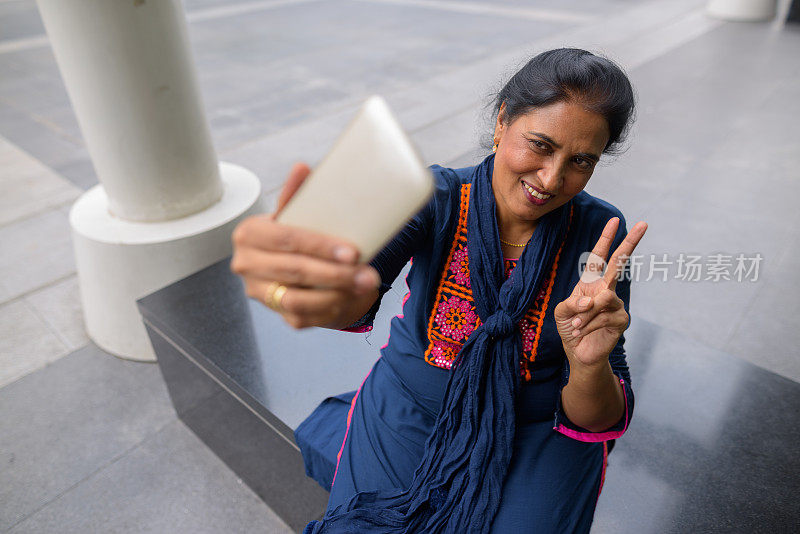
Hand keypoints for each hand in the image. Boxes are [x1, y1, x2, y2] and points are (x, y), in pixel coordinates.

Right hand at [230, 162, 380, 328]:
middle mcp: (246, 264)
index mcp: (249, 233)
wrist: (300, 270)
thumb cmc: (299, 237)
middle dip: (334, 273)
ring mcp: (259, 292)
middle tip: (367, 273)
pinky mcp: (276, 314)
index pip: (287, 239)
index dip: (320, 246)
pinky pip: (303, 316)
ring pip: (297, 300)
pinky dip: (330, 309)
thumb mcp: (297, 215)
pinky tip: (350, 298)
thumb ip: (297, 195)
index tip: (352, 251)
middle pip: (295, 270)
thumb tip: (301, 168)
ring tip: (364, 285)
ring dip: (335, 294)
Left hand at [554, 217, 647, 367]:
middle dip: (630, 242)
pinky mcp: (622, 319)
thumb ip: (572, 303)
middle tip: (644, 223)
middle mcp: (606, 289)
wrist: (579, 352)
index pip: (599, 256)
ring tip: (576, 325)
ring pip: (603, 298)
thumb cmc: (571, 328)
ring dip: (584, 314)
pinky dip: (589, 324)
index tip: (614, 220)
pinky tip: (583, 332)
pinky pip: (603, 315)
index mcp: (591, 282)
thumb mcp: (562, 313)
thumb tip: (595, 298)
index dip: (606, 239)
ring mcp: (616, 303)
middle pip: (619, 262)